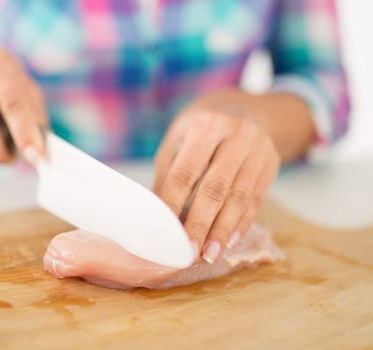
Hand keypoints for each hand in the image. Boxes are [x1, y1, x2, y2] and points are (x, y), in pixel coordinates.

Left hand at [154, 99, 279, 263]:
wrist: (240, 110)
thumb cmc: (198, 132)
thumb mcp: (176, 143)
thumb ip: (167, 177)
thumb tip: (155, 217)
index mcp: (204, 126)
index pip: (185, 173)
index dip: (174, 205)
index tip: (165, 232)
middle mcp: (235, 134)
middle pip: (215, 187)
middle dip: (201, 223)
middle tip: (189, 251)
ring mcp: (258, 148)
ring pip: (239, 197)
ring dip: (222, 230)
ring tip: (209, 253)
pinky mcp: (271, 163)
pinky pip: (256, 199)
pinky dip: (242, 223)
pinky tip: (229, 241)